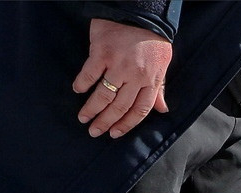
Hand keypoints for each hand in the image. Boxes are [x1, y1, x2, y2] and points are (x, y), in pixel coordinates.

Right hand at [73, 19, 171, 138]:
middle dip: (105, 122)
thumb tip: (162, 110)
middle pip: (119, 107)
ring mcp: (118, 64)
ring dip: (91, 109)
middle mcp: (135, 76)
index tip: (114, 134)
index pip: (139, 111)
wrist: (140, 11)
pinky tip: (78, 90)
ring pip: (104, 95)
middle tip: (94, 132)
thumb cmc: (152, 39)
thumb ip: (159, 88)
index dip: (126, 125)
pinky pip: (90, 73)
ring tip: (83, 118)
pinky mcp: (102, 52)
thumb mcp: (162, 64)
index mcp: (151, 80)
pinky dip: (82, 84)